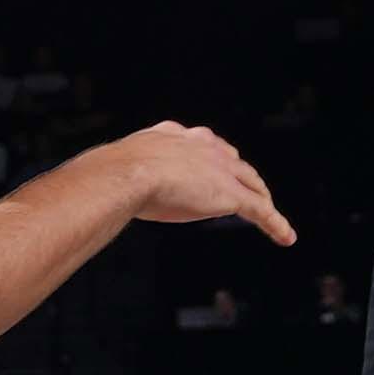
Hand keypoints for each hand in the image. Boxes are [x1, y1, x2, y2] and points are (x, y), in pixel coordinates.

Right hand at [100, 122, 290, 242]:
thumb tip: (87, 188)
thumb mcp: (115, 169)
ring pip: (251, 185)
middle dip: (241, 174)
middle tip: (248, 187)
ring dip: (263, 199)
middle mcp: (203, 147)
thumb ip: (114, 176)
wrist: (129, 173)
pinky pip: (261, 211)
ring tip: (271, 214)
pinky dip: (276, 224)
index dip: (211, 155)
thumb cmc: (112, 174)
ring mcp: (220, 170)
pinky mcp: (231, 195)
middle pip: (233, 161)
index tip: (213, 160)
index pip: (202, 143)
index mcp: (174, 136)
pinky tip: (286, 238)